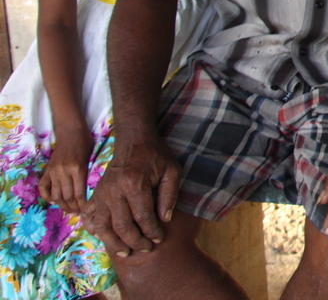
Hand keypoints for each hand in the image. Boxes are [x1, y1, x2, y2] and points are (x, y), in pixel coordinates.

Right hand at [41, 126, 92, 213]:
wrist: (71, 132)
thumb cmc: (86, 144)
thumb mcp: (91, 159)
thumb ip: (88, 175)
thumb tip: (89, 194)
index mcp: (78, 169)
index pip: (79, 194)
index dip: (82, 205)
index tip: (86, 211)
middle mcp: (64, 172)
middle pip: (67, 197)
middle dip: (73, 208)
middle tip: (79, 213)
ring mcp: (53, 172)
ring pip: (56, 195)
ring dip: (62, 205)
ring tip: (69, 209)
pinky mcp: (47, 170)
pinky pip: (43, 188)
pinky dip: (48, 197)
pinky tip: (55, 201)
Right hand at [83, 135, 178, 256]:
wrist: (133, 140)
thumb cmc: (155, 155)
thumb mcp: (171, 171)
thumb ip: (169, 195)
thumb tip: (165, 220)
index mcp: (134, 184)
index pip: (143, 216)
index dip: (152, 231)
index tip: (159, 239)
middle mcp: (114, 191)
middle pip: (122, 225)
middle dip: (135, 241)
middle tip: (146, 249)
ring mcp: (101, 193)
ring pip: (103, 226)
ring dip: (113, 243)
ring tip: (125, 253)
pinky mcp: (95, 194)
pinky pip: (90, 217)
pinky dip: (95, 230)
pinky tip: (104, 238)